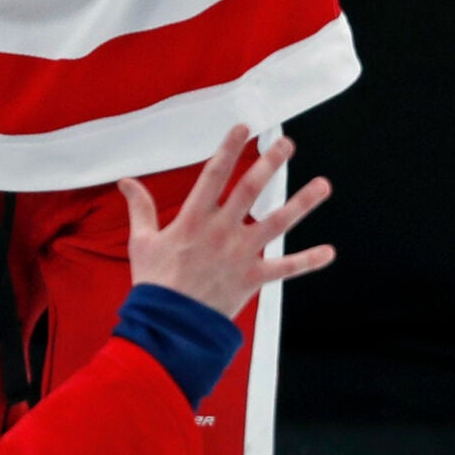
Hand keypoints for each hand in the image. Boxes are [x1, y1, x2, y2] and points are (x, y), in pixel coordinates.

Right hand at [120, 128, 333, 319]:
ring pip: (276, 223)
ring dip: (301, 203)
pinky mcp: (252, 278)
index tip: (242, 128)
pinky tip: (329, 252)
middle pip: (250, 190)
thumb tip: (125, 181)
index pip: (214, 174)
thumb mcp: (141, 241)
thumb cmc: (155, 283)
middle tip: (287, 144)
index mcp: (194, 219)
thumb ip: (140, 208)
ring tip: (323, 185)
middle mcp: (221, 231)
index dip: (228, 149)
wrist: (169, 326)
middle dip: (269, 163)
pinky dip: (308, 261)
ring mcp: (240, 254)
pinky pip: (285, 269)